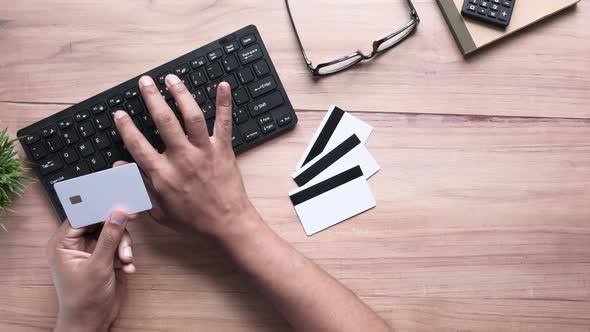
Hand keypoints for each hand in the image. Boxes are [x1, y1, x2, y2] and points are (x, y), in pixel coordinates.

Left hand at [47, 210, 133, 331]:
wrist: (92, 321)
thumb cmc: (83, 299)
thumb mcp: (98, 265)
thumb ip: (109, 237)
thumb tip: (118, 213)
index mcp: (64, 243)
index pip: (82, 215)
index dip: (100, 208)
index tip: (119, 204)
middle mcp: (77, 244)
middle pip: (101, 223)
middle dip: (117, 231)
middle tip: (130, 227)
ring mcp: (93, 251)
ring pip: (114, 235)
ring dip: (124, 247)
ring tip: (126, 260)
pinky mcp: (106, 259)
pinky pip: (120, 247)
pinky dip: (126, 256)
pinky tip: (127, 268)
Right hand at [113, 75, 256, 236]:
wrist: (227, 225)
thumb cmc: (193, 221)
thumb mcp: (158, 211)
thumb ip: (138, 187)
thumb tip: (121, 167)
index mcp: (163, 175)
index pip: (138, 145)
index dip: (126, 127)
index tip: (119, 113)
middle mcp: (182, 158)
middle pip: (163, 121)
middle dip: (152, 98)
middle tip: (144, 82)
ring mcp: (204, 152)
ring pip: (191, 116)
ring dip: (180, 94)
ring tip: (171, 79)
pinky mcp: (223, 150)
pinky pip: (224, 122)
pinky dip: (224, 102)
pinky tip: (223, 85)